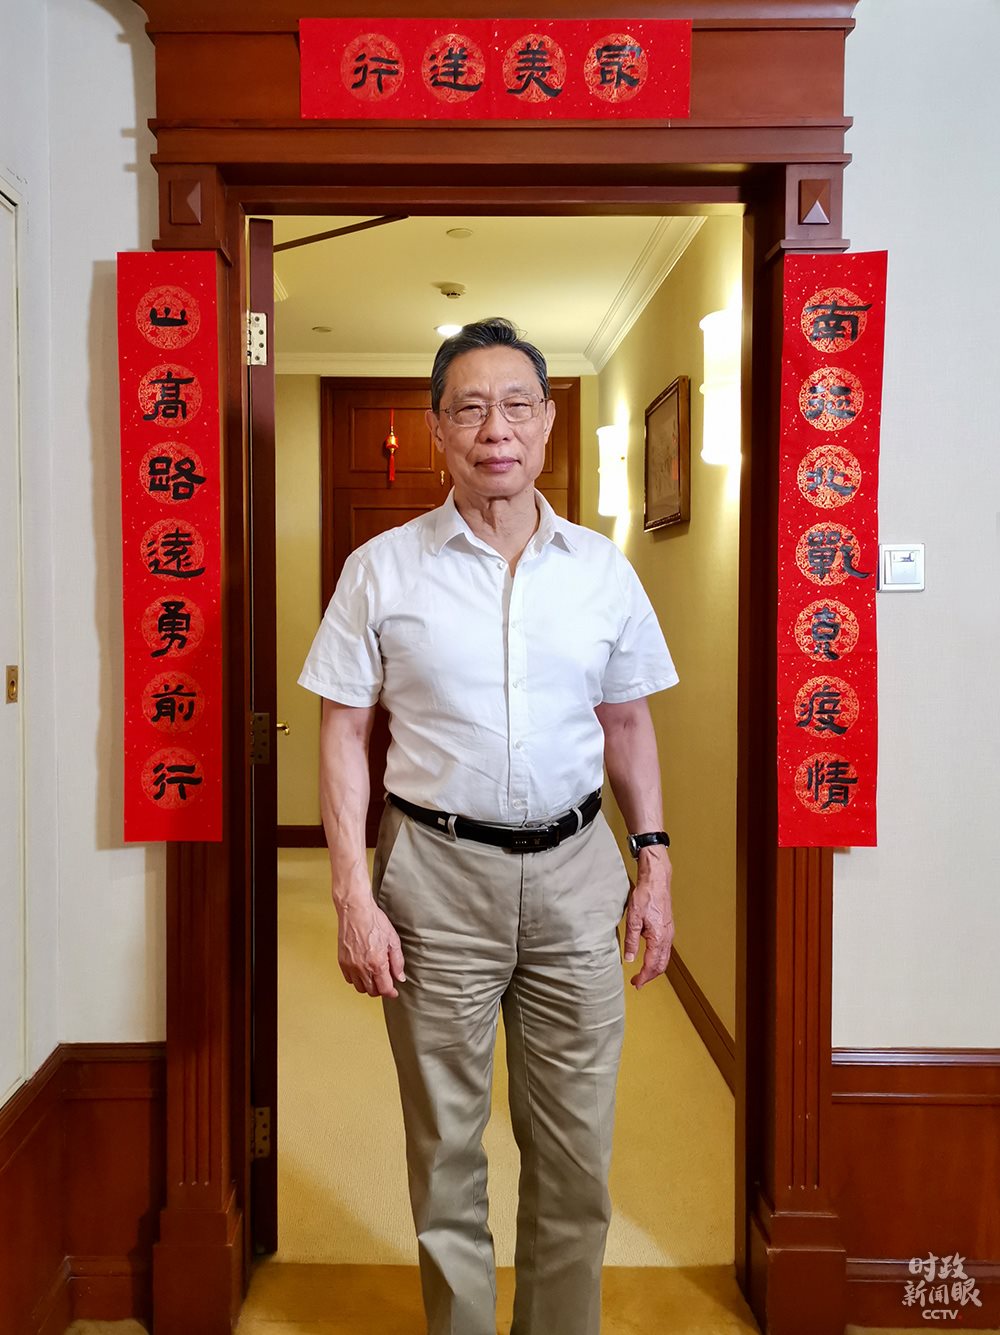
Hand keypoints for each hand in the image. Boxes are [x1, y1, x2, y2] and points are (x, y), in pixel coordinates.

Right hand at [336, 896, 405, 998]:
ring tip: (374, 975)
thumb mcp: (393, 940)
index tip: (394, 991)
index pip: (384, 989)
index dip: (391, 992)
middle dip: (380, 989)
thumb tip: (400, 977)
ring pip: (360, 988)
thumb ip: (398, 962)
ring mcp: (350, 966)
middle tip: (385, 980)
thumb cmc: (374, 921)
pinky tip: (363, 970)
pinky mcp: (342, 962)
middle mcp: (362, 968)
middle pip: (372, 991)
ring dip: (368, 985)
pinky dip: (357, 979)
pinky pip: (349, 979)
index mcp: (377, 963)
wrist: (355, 911)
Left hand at [623, 848, 673, 989]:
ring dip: (655, 969)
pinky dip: (659, 959)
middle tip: (638, 982)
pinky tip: (650, 957)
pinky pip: (666, 950)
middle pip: (661, 965)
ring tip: (643, 973)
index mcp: (658, 938)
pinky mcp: (668, 928)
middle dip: (650, 976)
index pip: (652, 965)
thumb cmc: (646, 896)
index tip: (636, 984)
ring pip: (665, 958)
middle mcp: (667, 938)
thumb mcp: (633, 919)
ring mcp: (669, 933)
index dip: (643, 977)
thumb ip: (632, 941)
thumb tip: (630, 959)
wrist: (657, 881)